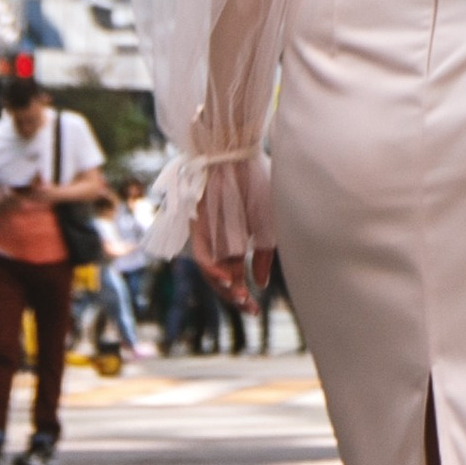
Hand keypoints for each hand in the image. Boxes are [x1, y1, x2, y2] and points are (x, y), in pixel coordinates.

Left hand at [192, 167, 270, 303]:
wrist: (238, 154)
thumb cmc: (257, 183)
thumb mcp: (268, 223)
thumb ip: (264, 253)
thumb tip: (260, 283)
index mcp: (238, 242)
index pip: (238, 275)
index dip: (245, 295)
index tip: (256, 309)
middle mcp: (221, 243)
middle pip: (223, 278)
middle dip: (235, 297)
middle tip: (250, 309)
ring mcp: (208, 236)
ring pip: (210, 271)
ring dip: (222, 287)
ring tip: (238, 296)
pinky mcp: (198, 228)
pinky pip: (201, 254)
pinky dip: (212, 269)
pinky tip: (226, 279)